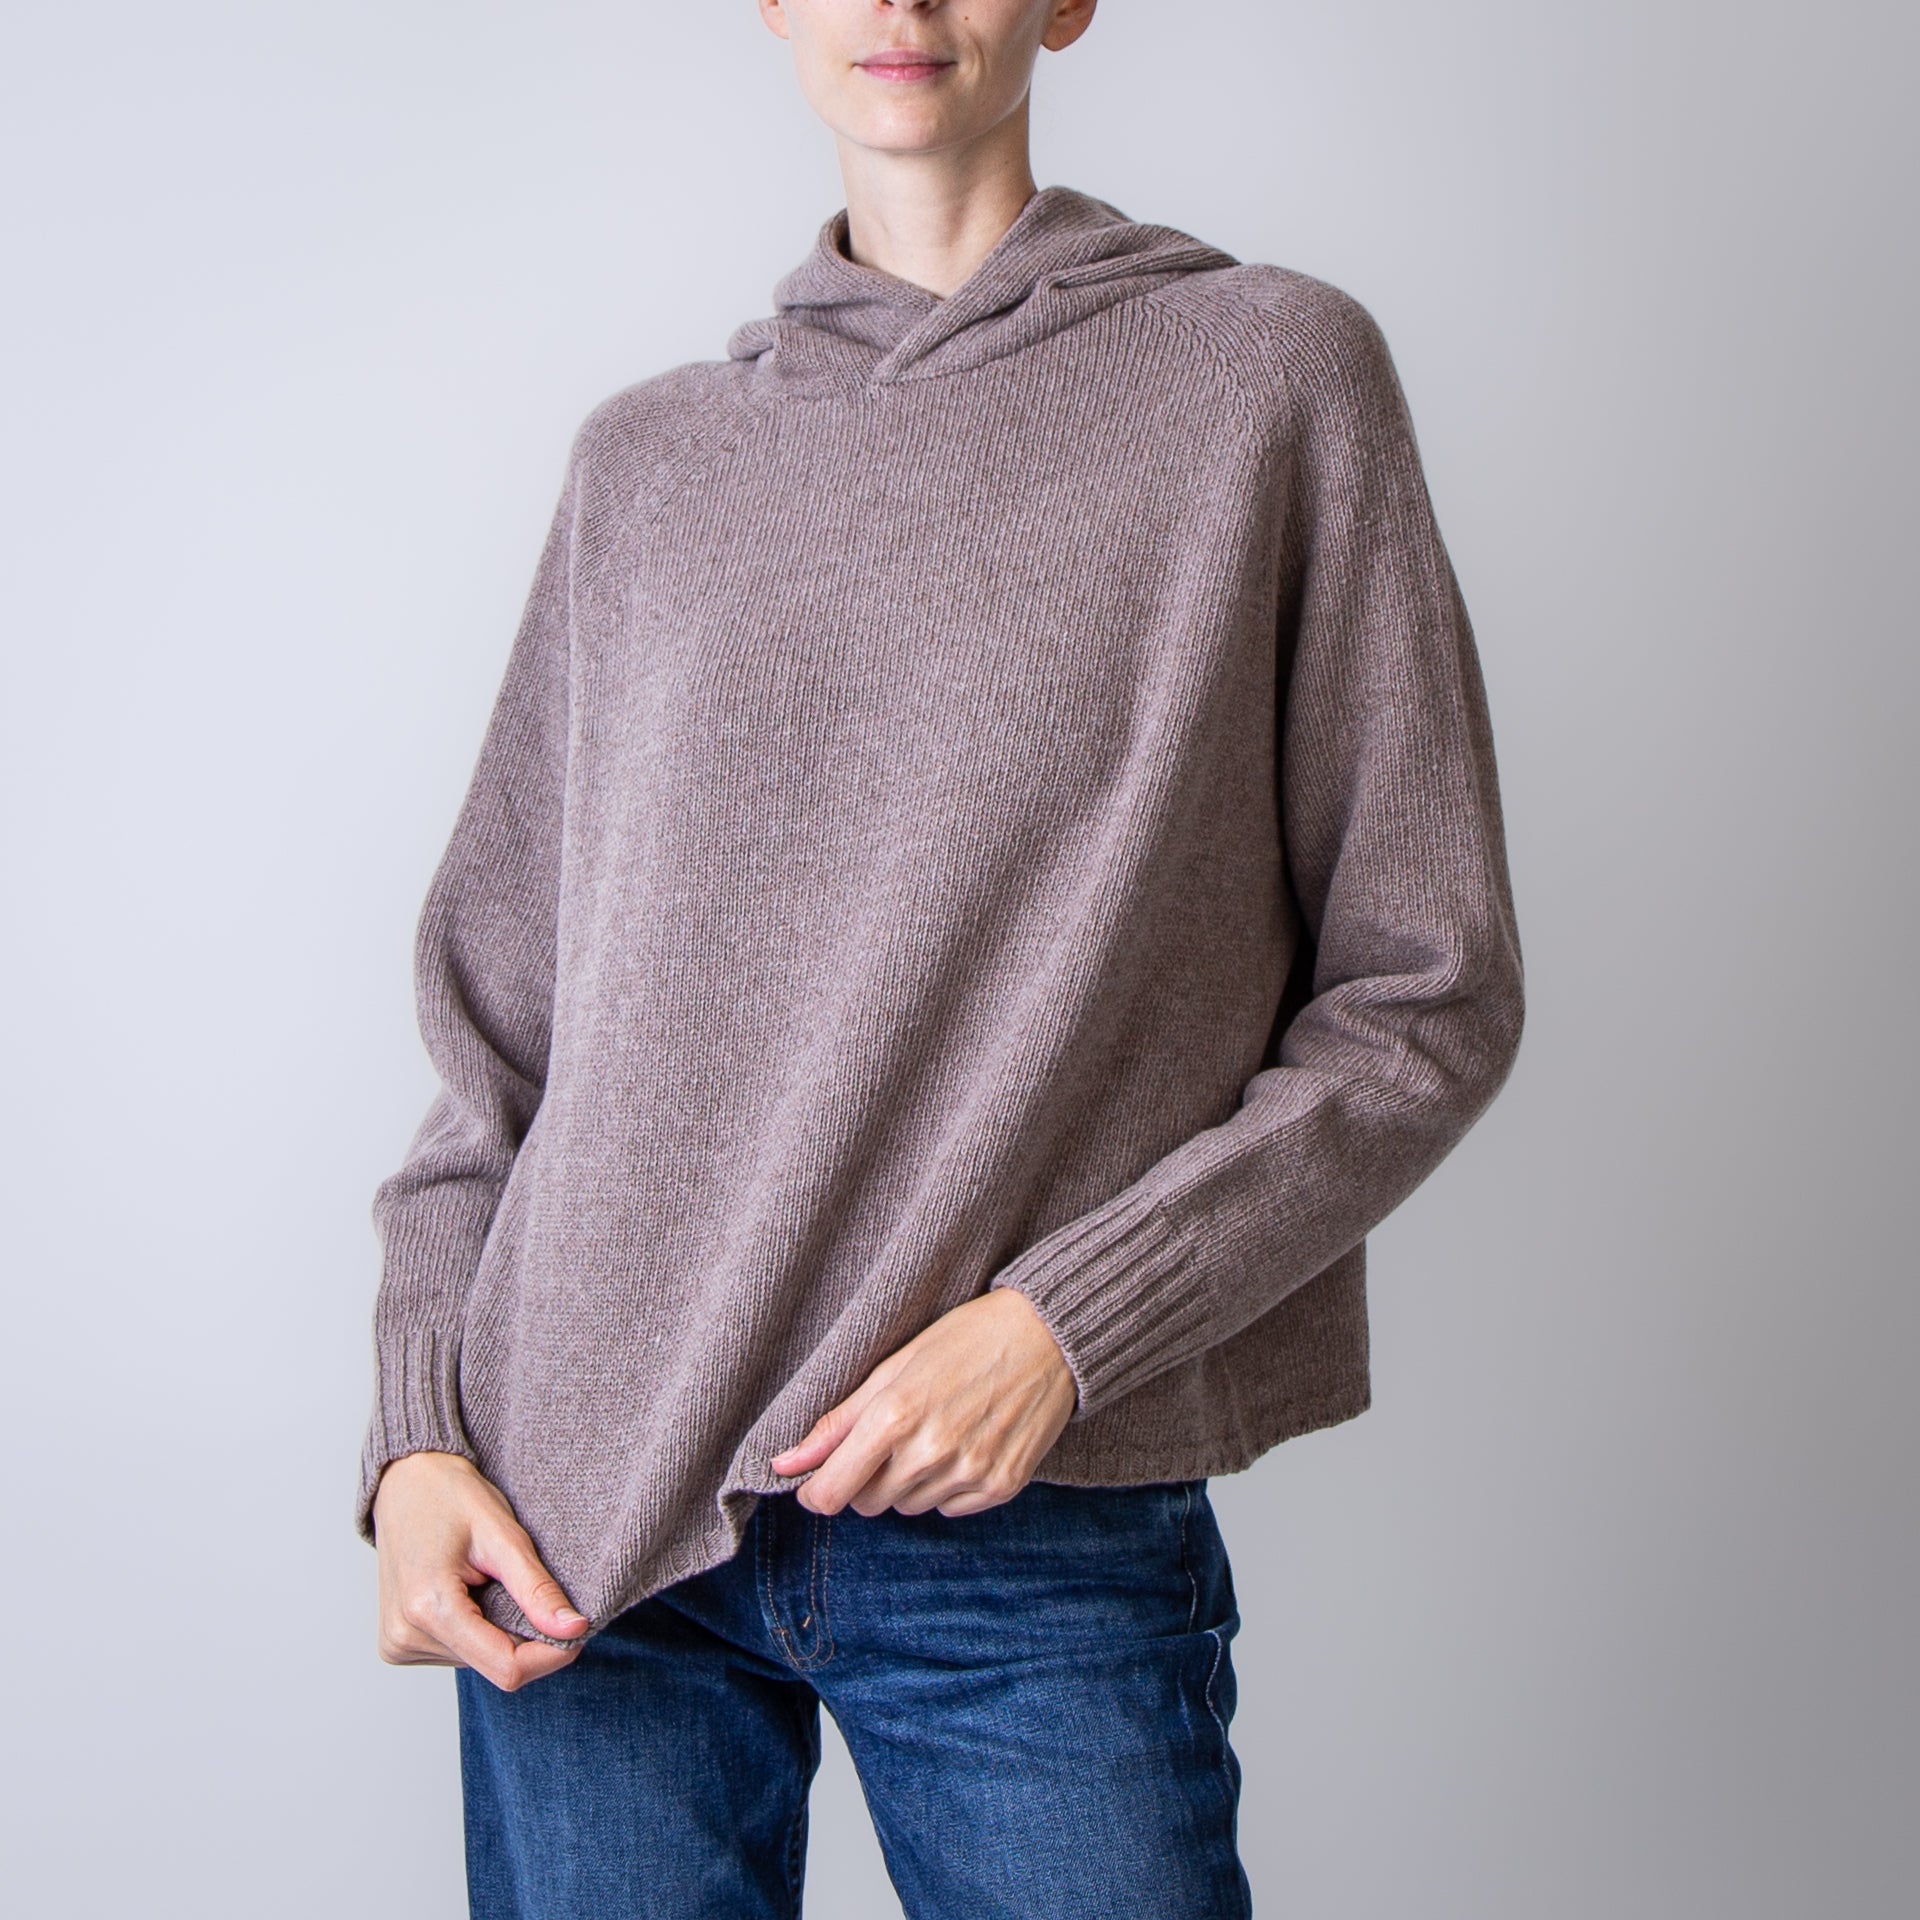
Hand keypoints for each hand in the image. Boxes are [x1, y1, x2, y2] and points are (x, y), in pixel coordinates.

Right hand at [372, 1450, 589, 1691]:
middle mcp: (405, 1636)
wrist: (405, 1483)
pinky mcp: (397, 1644)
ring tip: (488, 1582)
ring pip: (478, 1661)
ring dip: (500, 1632)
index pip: (505, 1667)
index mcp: (428, 1609)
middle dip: (526, 1638)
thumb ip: (536, 1589)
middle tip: (530, 1590)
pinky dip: (478, 1630)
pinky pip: (459, 1653)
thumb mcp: (503, 1536)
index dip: (550, 1655)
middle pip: (493, 1666)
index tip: (576, 1629)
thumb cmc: (451, 1497)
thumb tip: (573, 1630)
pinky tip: (470, 1593)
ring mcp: (397, 1643)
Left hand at [769, 1288, 1077, 1518]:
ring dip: (909, 1481)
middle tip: (892, 1436)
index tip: (819, 1480)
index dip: (817, 1491)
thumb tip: (783, 1464)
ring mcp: (969, 1473)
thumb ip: (836, 1422)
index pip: (832, 1493)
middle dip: (867, 1478)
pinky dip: (948, 1486)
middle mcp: (930, 1452)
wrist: (1048, 1336)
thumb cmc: (964, 1339)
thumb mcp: (893, 1367)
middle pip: (868, 1504)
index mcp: (894, 1416)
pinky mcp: (1001, 1486)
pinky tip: (966, 1444)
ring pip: (909, 1507)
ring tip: (936, 1431)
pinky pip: (950, 1509)